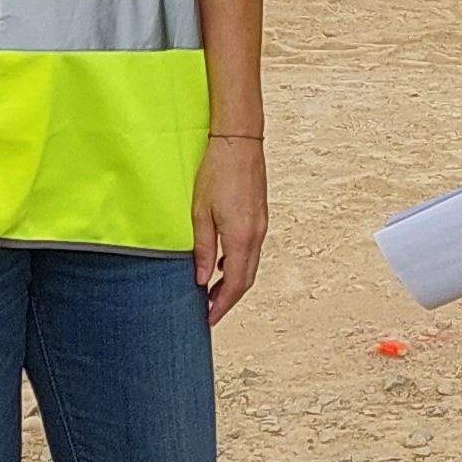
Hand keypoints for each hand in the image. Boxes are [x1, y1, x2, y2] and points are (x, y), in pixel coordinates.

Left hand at [195, 137, 269, 325]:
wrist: (239, 142)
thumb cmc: (216, 173)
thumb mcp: (200, 213)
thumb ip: (203, 249)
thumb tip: (202, 279)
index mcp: (241, 237)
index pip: (236, 284)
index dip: (223, 305)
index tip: (209, 319)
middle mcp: (256, 235)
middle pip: (247, 279)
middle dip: (229, 299)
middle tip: (209, 311)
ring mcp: (261, 225)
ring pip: (251, 265)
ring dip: (234, 282)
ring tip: (212, 292)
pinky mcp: (259, 216)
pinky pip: (252, 249)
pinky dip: (239, 264)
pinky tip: (222, 264)